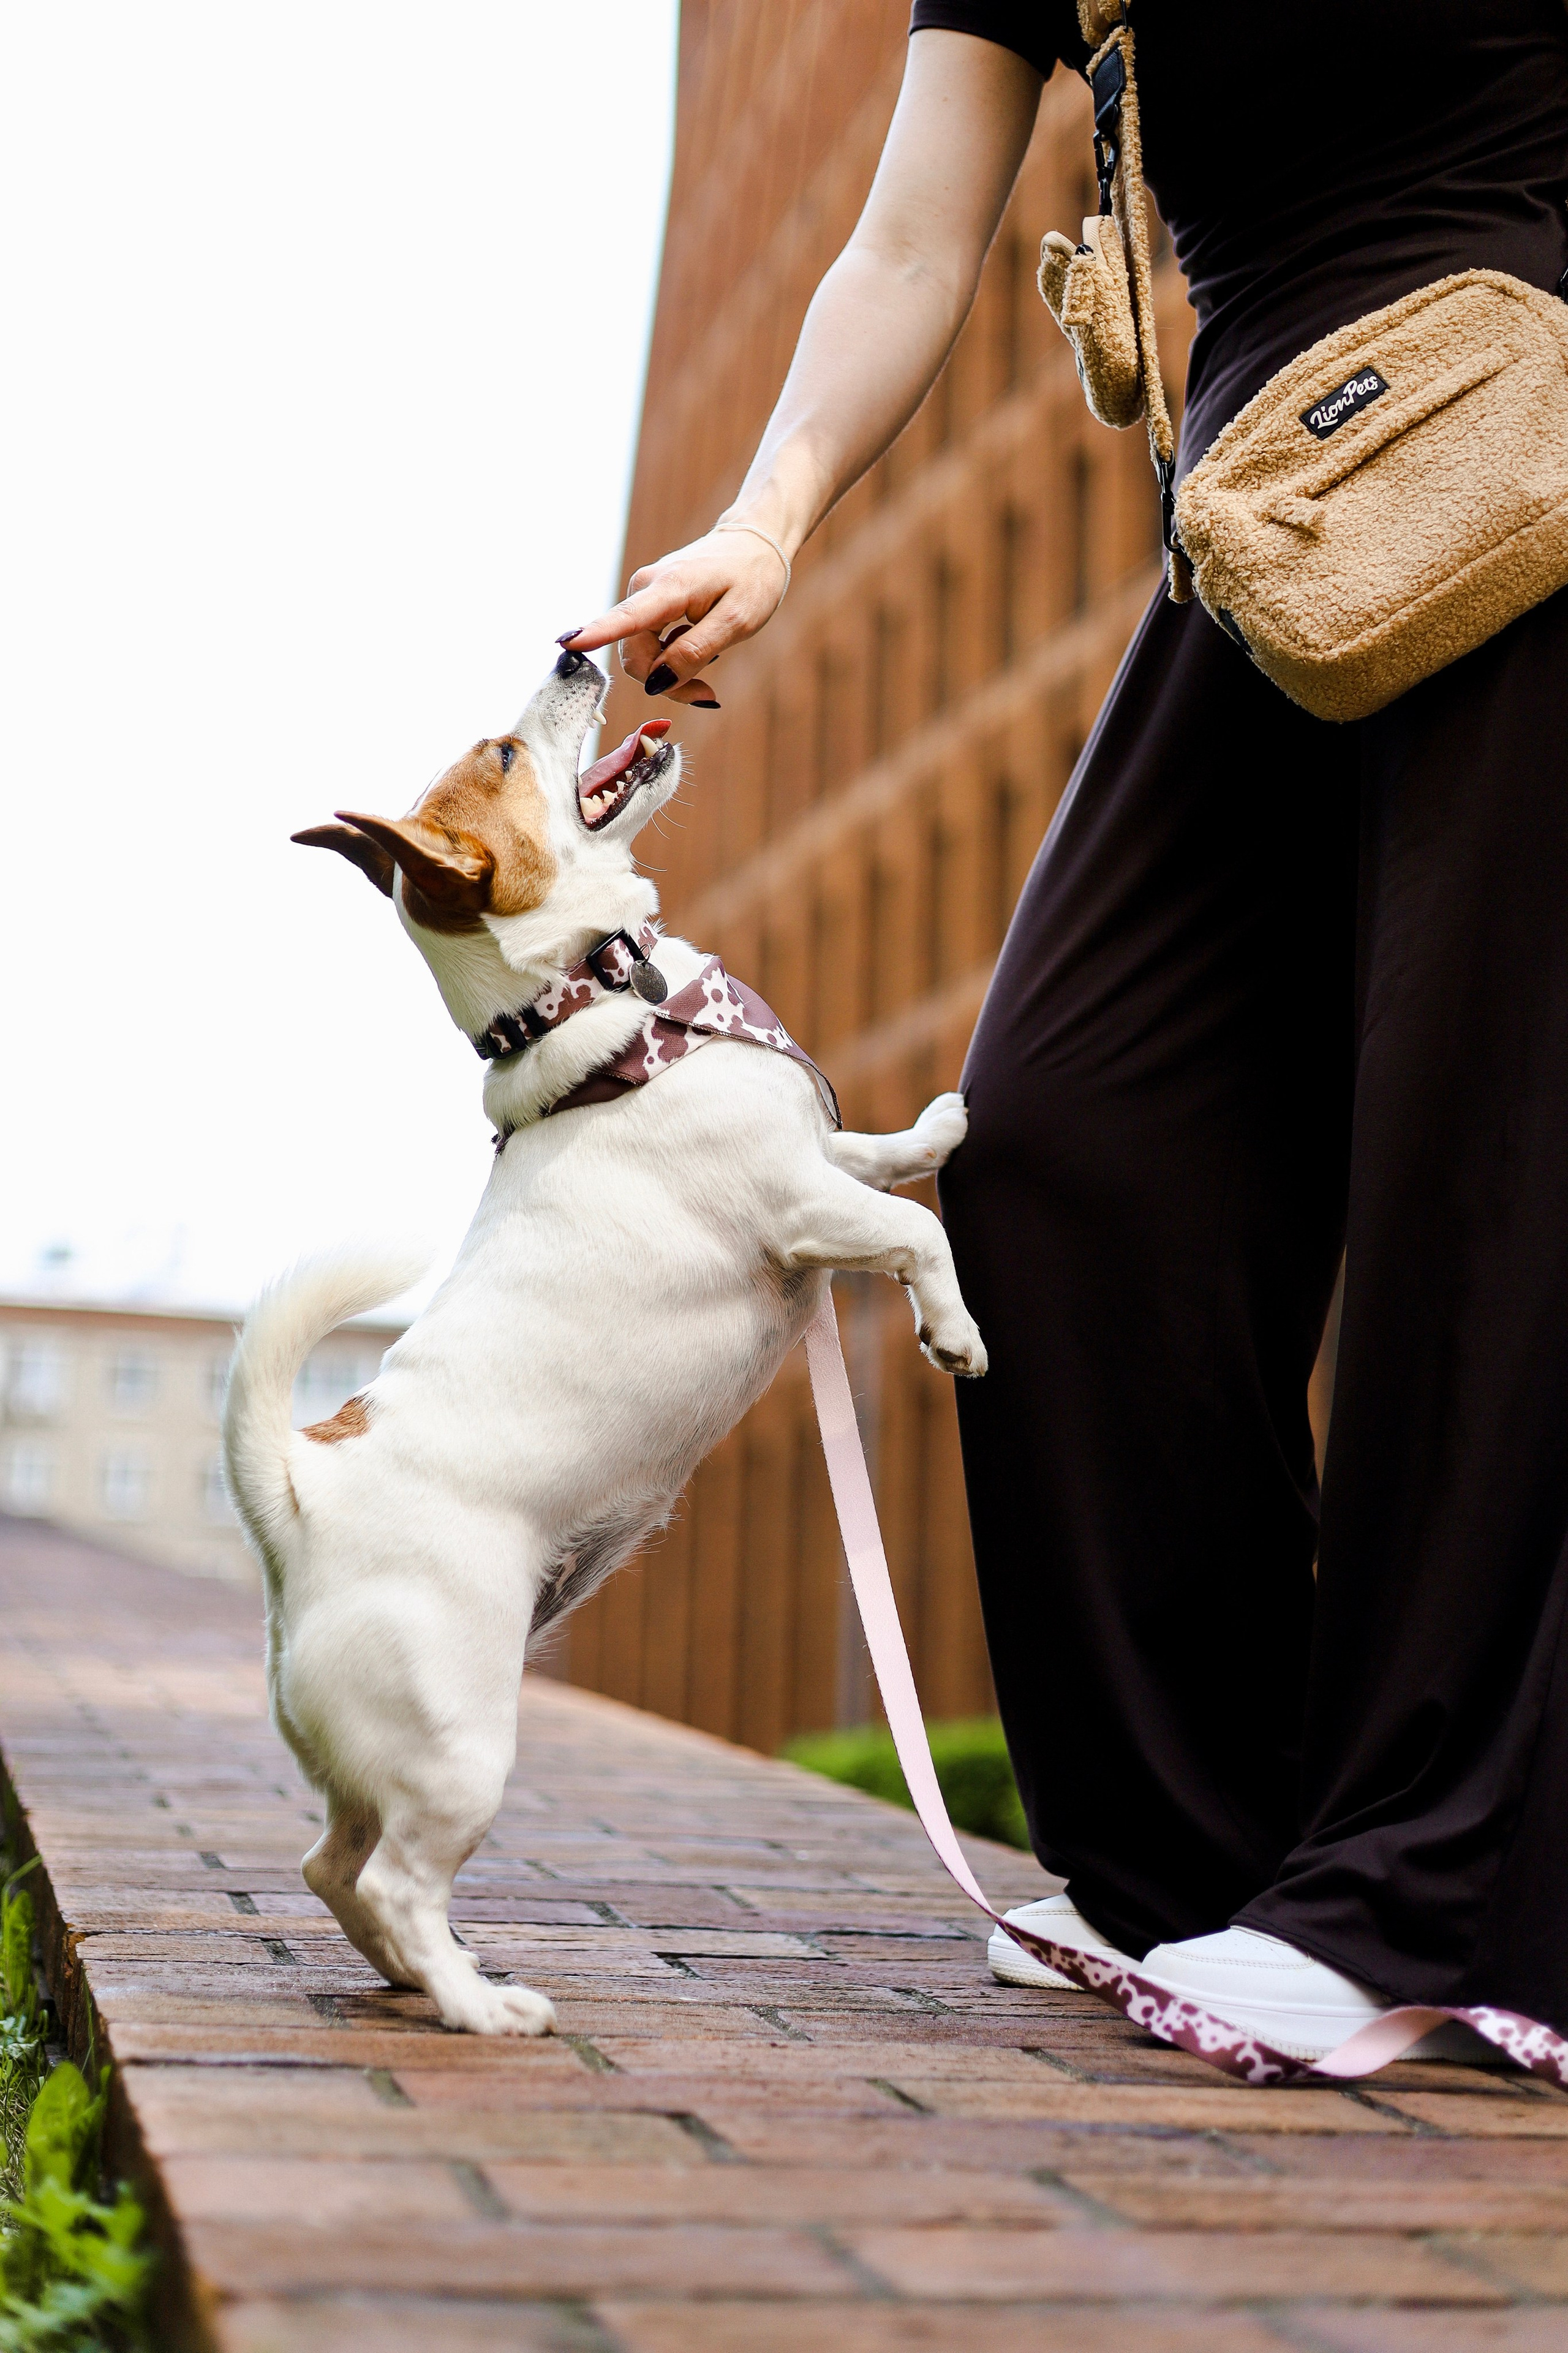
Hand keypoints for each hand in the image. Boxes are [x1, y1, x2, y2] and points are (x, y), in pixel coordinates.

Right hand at [559, 526, 791, 707]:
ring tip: (708, 667)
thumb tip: (656, 682)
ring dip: (670, 673)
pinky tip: (698, 650)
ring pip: (640, 654)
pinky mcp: (647, 602)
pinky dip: (670, 659)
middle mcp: (644, 588)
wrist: (755, 542)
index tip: (567, 643)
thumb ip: (695, 652)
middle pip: (634, 655)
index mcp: (667, 588)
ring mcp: (643, 595)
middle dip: (664, 682)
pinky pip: (647, 645)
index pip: (625, 618)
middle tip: (706, 694)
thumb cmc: (752, 579)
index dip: (596, 635)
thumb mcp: (737, 622)